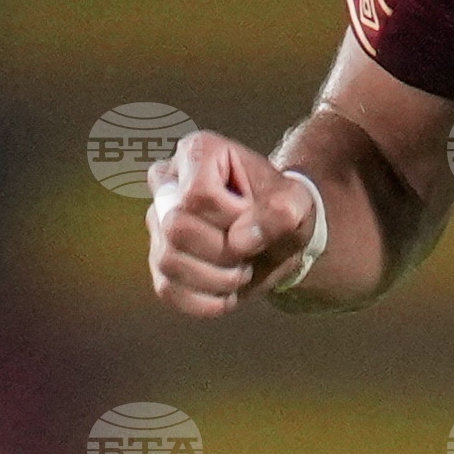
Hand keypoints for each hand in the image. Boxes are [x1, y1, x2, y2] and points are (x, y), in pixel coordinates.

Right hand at [146, 128, 314, 315]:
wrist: (278, 235)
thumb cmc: (281, 208)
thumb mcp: (295, 204)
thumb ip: (280, 212)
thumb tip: (240, 241)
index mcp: (198, 153)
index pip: (198, 194)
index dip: (232, 215)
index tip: (254, 214)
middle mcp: (167, 184)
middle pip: (177, 228)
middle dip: (224, 250)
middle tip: (249, 251)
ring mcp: (157, 224)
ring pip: (169, 261)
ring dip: (218, 278)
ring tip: (241, 269)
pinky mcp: (159, 261)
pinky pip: (168, 290)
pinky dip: (206, 300)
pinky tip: (228, 292)